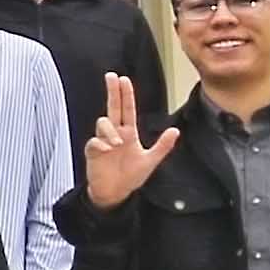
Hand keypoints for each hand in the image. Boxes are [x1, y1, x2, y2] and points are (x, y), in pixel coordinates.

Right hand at [81, 73, 178, 209]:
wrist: (115, 193)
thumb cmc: (131, 176)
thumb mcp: (150, 161)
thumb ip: (163, 146)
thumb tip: (175, 130)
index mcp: (128, 134)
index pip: (127, 110)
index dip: (126, 95)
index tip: (123, 79)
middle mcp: (115, 134)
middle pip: (112, 107)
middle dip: (112, 91)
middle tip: (111, 76)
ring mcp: (103, 141)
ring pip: (103, 123)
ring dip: (110, 130)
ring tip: (117, 143)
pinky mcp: (93, 152)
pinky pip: (95, 141)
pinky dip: (101, 143)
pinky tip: (108, 150)